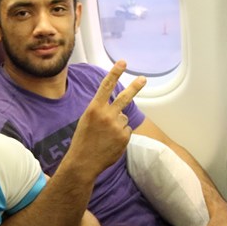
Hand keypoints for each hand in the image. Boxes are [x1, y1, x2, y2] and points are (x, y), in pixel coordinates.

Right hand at [63, 61, 145, 180]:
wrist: (83, 162)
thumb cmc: (83, 141)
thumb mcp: (86, 120)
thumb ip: (101, 111)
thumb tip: (120, 109)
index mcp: (94, 108)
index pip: (106, 86)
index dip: (115, 73)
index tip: (123, 62)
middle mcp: (106, 115)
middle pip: (124, 97)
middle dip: (135, 87)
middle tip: (143, 78)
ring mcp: (117, 126)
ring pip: (123, 118)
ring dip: (118, 124)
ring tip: (106, 136)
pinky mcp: (124, 137)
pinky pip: (126, 130)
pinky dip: (121, 135)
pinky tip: (110, 142)